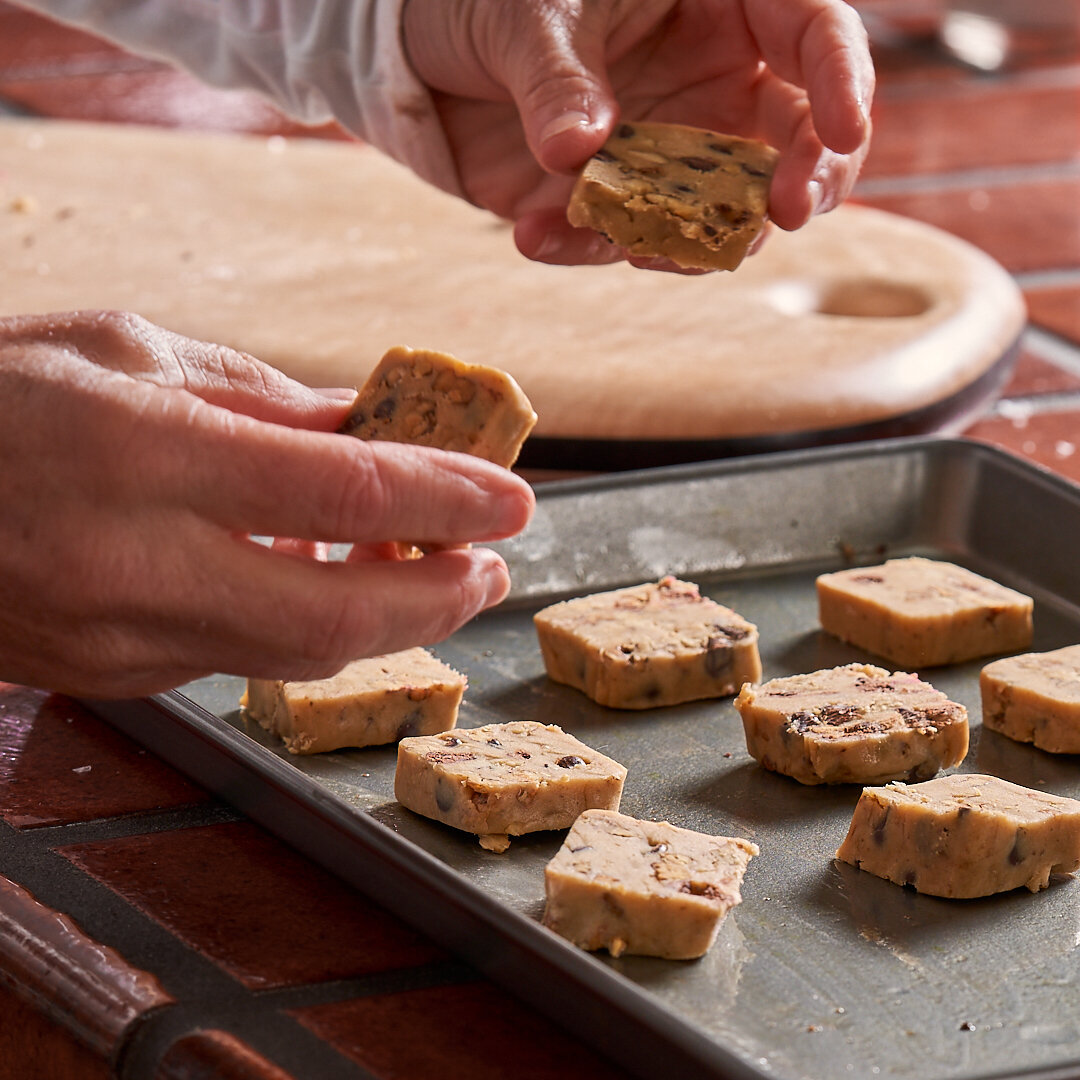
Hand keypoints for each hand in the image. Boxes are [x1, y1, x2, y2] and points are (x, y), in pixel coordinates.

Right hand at [0, 311, 533, 697]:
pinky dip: (306, 623)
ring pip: (299, 653)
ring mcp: (119, 639)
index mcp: (142, 454)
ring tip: (430, 569)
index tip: (516, 499)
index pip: (343, 492)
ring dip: (385, 617)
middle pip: (339, 615)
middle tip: (490, 565)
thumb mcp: (128, 352)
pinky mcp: (112, 676)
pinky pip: (242, 657)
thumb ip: (262, 399)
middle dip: (439, 598)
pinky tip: (326, 578)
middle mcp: (134, 564)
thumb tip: (368, 427)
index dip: (447, 499)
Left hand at [403, 0, 873, 266]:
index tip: (844, 131)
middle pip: (798, 139)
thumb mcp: (525, 15)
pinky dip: (584, 246)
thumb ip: (558, 79)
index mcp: (724, 5)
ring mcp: (670, 149)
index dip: (841, 82)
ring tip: (633, 245)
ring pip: (718, 210)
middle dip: (801, 181)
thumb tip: (579, 150)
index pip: (814, 35)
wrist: (427, 50)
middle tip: (784, 215)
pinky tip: (533, 234)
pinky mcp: (620, 199)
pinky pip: (624, 237)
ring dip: (689, 239)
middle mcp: (713, 83)